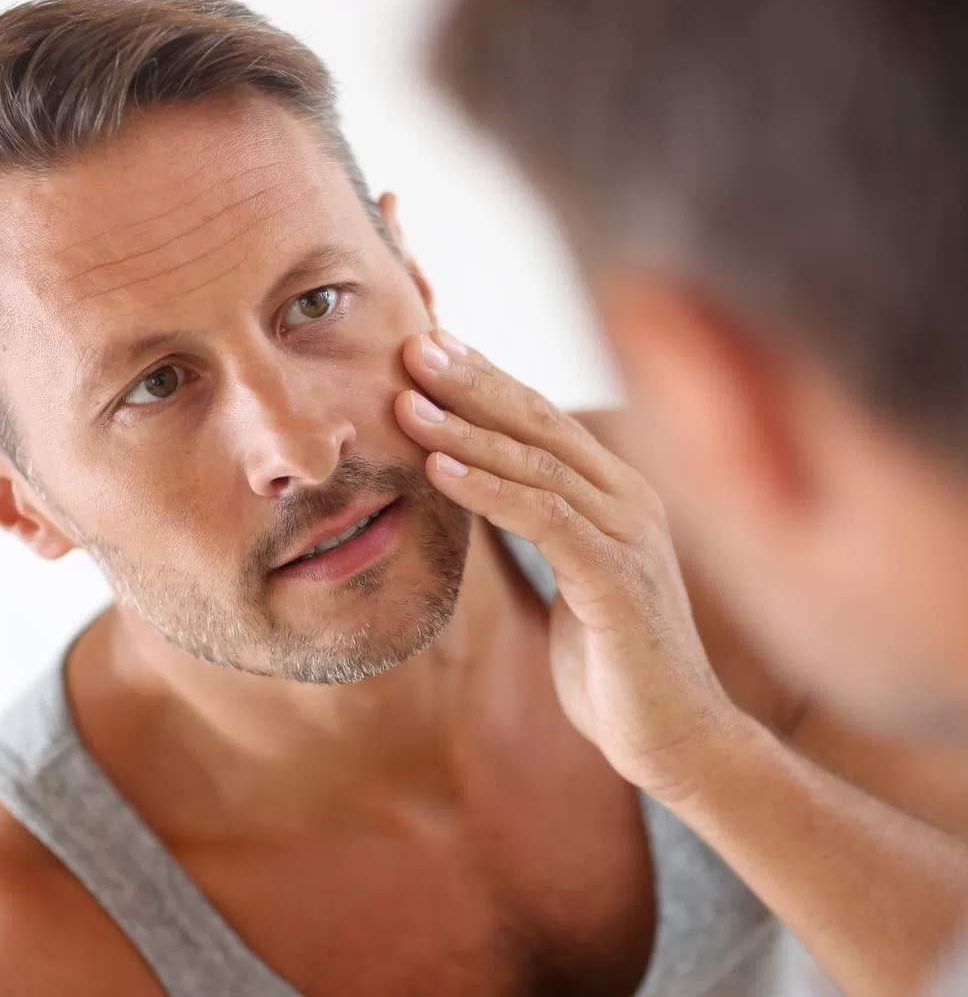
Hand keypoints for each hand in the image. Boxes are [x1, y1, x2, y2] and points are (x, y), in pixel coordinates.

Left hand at [395, 329, 744, 802]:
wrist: (674, 736)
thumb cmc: (613, 659)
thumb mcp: (570, 576)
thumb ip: (538, 524)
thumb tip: (477, 484)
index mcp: (618, 493)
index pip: (544, 419)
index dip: (487, 379)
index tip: (433, 346)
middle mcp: (630, 498)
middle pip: (539, 424)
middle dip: (472, 382)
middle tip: (413, 345)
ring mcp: (629, 534)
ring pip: (536, 464)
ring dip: (465, 431)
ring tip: (406, 405)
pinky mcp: (618, 578)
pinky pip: (543, 520)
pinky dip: (487, 491)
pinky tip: (438, 472)